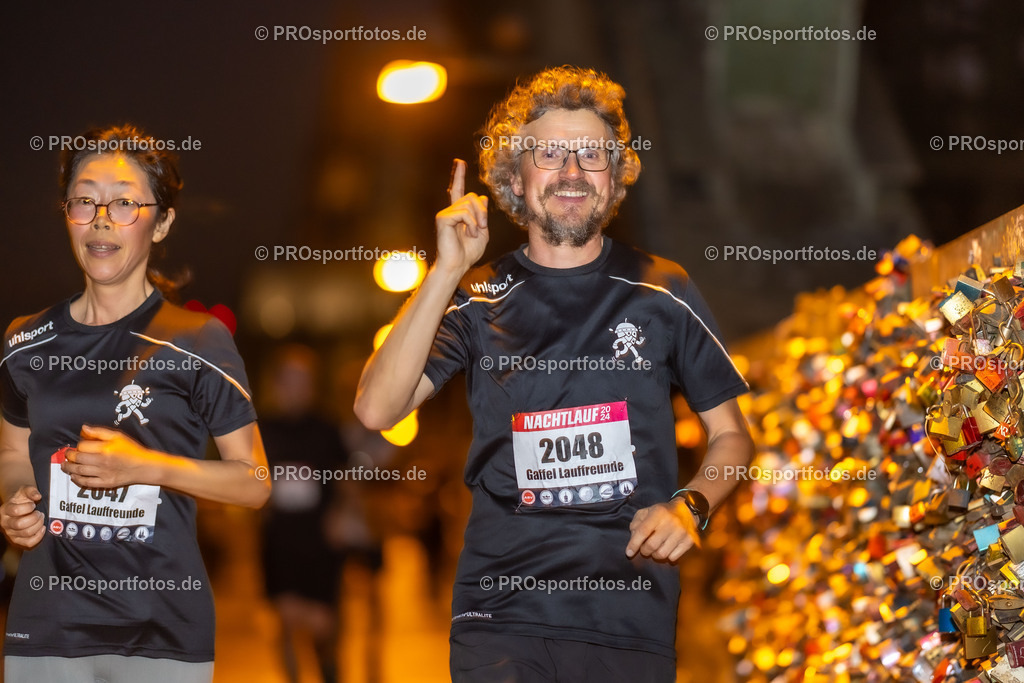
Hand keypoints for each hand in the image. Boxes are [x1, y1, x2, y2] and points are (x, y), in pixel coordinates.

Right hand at [1, 485, 43, 548]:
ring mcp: (10, 533)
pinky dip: (38, 537)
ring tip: (40, 519)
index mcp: (5, 510)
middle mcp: (5, 523)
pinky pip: (28, 543)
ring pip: (26, 533)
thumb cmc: (21, 499)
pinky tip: (42, 528)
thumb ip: (31, 491)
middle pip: (20, 524)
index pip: (16, 511)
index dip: (28, 507)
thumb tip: (37, 496)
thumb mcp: (24, 491)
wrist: (16, 507)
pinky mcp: (17, 540)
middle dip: (35, 518)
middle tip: (39, 513)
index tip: (33, 505)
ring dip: (38, 525)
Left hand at [63, 425, 160, 488]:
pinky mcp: (105, 483)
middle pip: (78, 459)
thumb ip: (99, 432)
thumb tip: (83, 428)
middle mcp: (103, 462)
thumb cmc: (131, 450)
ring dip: (69, 468)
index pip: (82, 447)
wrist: (144, 466)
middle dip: (68, 457)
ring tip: (65, 465)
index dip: (77, 446)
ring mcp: (103, 474)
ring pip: (79, 471)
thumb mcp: (118, 436)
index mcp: (105, 449)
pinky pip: (86, 482)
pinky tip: (74, 475)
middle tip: (67, 455)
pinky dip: (77, 479)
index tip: (76, 446)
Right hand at [434, 159, 488, 275]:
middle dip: (482, 210)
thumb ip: (483, 215)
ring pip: (469, 203)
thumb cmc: (468, 252)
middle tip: (483, 226)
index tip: (459, 162)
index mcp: (458, 213)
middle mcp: (450, 210)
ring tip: (473, 232)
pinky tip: (468, 233)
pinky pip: (463, 212)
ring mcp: (445, 214)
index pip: (458, 190)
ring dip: (478, 219)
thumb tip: (483, 198)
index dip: (459, 176)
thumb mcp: (482, 232)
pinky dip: (471, 223)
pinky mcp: (443, 218)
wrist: (457, 265)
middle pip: (472, 196)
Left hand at [626, 498, 701, 562]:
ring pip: (662, 554)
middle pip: (651, 545)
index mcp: (658, 513)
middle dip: (644, 550)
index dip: (634, 544)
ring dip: (655, 555)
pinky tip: (667, 549)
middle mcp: (670, 522)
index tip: (628, 552)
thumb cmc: (663, 512)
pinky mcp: (689, 541)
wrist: (688, 510)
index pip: (643, 531)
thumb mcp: (647, 511)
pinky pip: (673, 557)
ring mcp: (681, 533)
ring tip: (656, 548)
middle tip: (645, 548)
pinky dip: (668, 556)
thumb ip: (637, 523)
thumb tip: (633, 538)